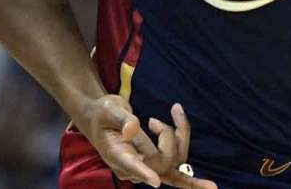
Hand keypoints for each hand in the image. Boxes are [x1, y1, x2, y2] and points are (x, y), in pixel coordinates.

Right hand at [75, 95, 216, 187]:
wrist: (102, 119)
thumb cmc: (103, 114)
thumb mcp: (109, 110)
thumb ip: (122, 118)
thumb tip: (133, 129)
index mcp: (116, 154)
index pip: (130, 166)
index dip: (143, 173)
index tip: (155, 181)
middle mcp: (132, 166)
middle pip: (160, 161)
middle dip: (168, 135)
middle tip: (155, 118)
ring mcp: (146, 166)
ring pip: (175, 160)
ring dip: (182, 133)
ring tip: (175, 109)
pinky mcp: (157, 162)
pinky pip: (178, 159)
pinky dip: (187, 141)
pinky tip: (188, 122)